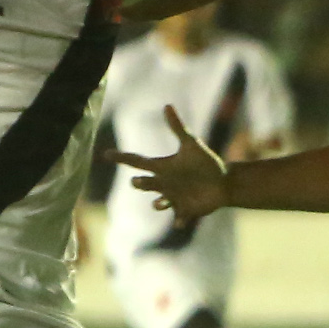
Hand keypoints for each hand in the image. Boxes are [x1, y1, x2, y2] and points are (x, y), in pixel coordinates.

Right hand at [107, 107, 230, 225]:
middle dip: (140, 183)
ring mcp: (173, 199)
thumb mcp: (191, 144)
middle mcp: (163, 184)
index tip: (106, 154)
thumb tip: (167, 105)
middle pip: (144, 184)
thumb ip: (177, 127)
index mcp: (162, 168)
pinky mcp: (185, 211)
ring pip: (158, 204)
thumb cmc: (205, 163)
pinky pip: (179, 218)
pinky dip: (179, 220)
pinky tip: (180, 222)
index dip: (122, 158)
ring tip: (159, 204)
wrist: (222, 182)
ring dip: (157, 204)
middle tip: (136, 180)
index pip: (137, 162)